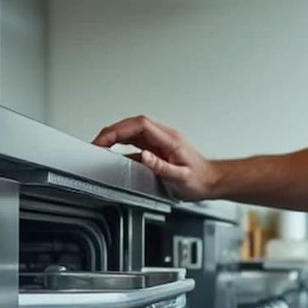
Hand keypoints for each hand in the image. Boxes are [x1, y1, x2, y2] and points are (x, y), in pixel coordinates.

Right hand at [92, 115, 219, 199]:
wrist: (211, 181)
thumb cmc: (200, 180)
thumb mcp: (182, 178)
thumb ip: (162, 167)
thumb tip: (144, 156)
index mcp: (170, 140)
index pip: (139, 125)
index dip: (119, 129)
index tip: (105, 139)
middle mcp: (164, 137)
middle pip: (132, 125)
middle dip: (112, 131)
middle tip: (96, 143)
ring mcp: (160, 142)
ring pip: (132, 132)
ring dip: (115, 137)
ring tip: (100, 147)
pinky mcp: (157, 149)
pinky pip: (135, 143)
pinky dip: (121, 146)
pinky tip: (114, 154)